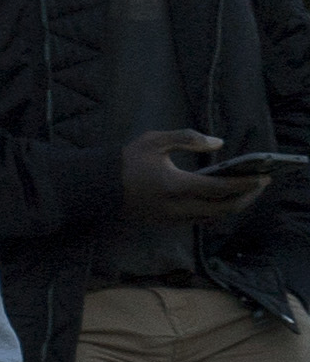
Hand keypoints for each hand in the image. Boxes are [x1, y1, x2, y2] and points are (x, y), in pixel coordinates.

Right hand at [121, 130, 267, 227]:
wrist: (97, 186)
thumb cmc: (126, 160)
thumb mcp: (154, 140)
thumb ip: (187, 138)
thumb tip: (219, 143)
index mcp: (175, 185)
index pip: (221, 188)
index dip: (246, 184)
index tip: (263, 177)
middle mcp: (178, 207)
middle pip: (224, 209)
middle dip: (247, 197)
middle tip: (261, 185)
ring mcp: (173, 218)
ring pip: (214, 217)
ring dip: (234, 206)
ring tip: (246, 192)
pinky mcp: (167, 224)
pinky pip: (201, 220)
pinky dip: (217, 211)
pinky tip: (223, 200)